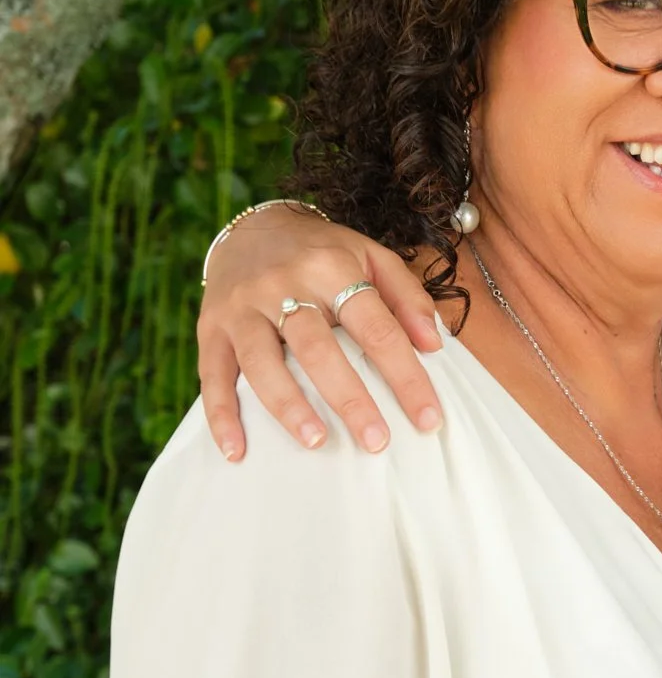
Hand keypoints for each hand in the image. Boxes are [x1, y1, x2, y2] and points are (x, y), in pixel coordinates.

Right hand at [198, 206, 445, 457]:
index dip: (405, 375)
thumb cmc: (322, 253)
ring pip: (262, 362)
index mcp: (330, 267)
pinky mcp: (210, 327)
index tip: (427, 419)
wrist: (252, 227)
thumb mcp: (371, 256)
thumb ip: (407, 296)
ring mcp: (242, 308)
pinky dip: (221, 416)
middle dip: (349, 398)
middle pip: (317, 348)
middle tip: (376, 441)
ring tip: (316, 441)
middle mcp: (282, 284)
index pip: (375, 326)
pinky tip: (236, 451)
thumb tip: (434, 344)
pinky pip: (212, 375)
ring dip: (288, 406)